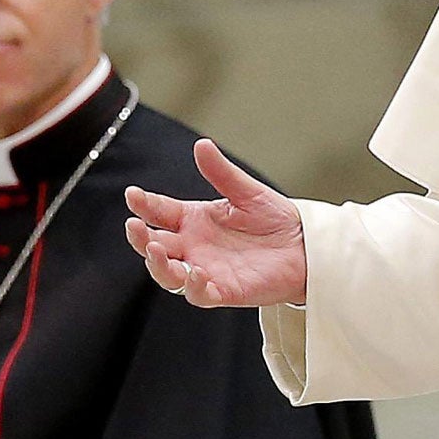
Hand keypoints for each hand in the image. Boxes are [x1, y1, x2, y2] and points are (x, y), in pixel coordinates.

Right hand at [124, 139, 307, 306]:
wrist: (305, 246)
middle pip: (155, 245)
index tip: (133, 195)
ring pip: (168, 273)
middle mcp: (193, 246)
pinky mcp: (224, 291)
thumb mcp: (246, 192)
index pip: (159, 212)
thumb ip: (222, 173)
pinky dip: (193, 286)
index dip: (144, 204)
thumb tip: (201, 145)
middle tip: (134, 226)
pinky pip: (199, 294)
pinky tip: (196, 273)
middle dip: (140, 237)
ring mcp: (205, 270)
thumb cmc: (274, 220)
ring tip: (155, 248)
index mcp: (193, 220)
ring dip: (157, 264)